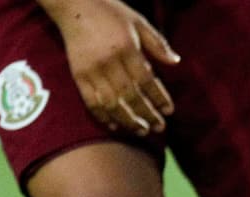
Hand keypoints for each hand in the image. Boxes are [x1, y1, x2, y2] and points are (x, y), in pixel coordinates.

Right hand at [44, 0, 178, 134]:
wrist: (73, 5)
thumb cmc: (110, 13)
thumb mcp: (138, 22)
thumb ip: (157, 44)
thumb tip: (176, 62)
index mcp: (126, 48)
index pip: (146, 80)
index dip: (159, 98)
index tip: (169, 111)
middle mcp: (109, 61)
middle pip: (130, 96)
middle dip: (147, 114)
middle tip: (160, 128)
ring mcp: (92, 70)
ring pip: (111, 103)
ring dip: (128, 121)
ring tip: (142, 131)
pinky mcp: (78, 75)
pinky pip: (91, 102)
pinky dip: (103, 117)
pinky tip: (115, 127)